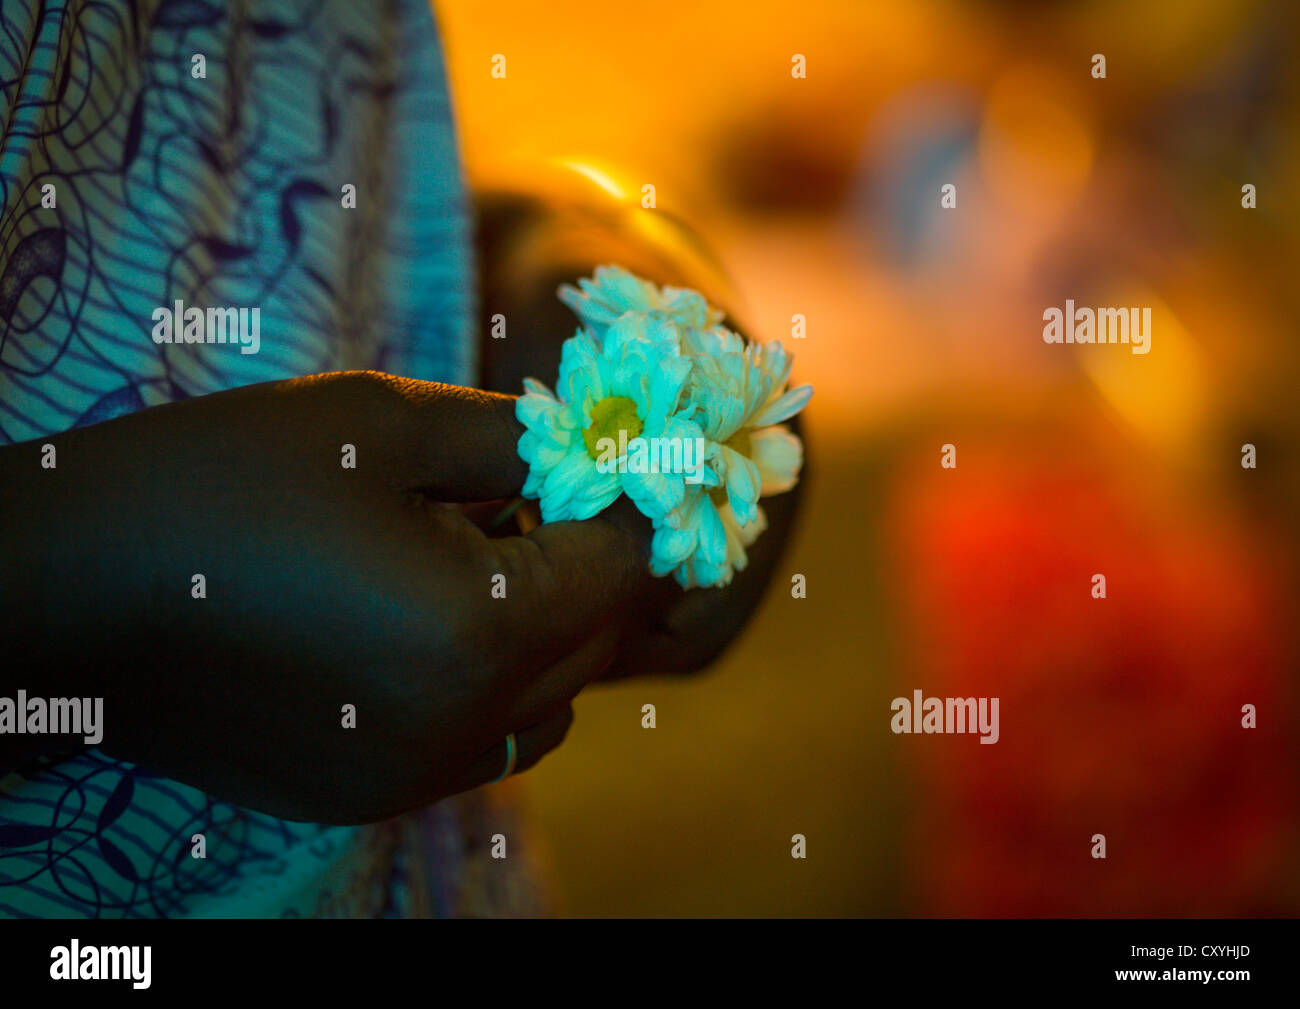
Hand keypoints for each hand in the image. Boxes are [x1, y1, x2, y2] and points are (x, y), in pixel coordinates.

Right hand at [1, 371, 647, 822]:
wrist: (71, 592)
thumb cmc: (222, 481)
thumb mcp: (378, 422)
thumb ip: (511, 440)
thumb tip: (588, 450)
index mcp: (478, 623)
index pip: (626, 567)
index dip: (639, 505)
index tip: (627, 458)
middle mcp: (464, 719)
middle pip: (601, 640)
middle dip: (599, 561)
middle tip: (558, 491)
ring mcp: (416, 771)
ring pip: (555, 700)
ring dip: (553, 625)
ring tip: (484, 551)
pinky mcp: (369, 791)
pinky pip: (489, 739)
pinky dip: (497, 679)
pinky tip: (434, 618)